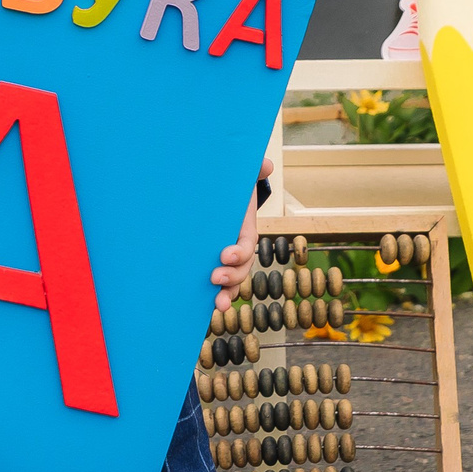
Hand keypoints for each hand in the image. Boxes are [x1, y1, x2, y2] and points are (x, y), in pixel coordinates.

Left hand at [209, 157, 273, 311]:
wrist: (210, 196)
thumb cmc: (226, 187)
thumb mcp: (238, 177)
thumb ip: (252, 169)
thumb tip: (266, 164)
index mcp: (243, 230)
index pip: (247, 245)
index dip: (239, 253)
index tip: (225, 254)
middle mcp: (235, 248)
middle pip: (241, 269)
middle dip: (232, 277)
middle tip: (215, 278)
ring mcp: (222, 259)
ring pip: (230, 282)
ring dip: (226, 294)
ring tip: (218, 303)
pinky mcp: (207, 264)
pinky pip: (214, 285)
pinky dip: (213, 297)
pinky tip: (206, 307)